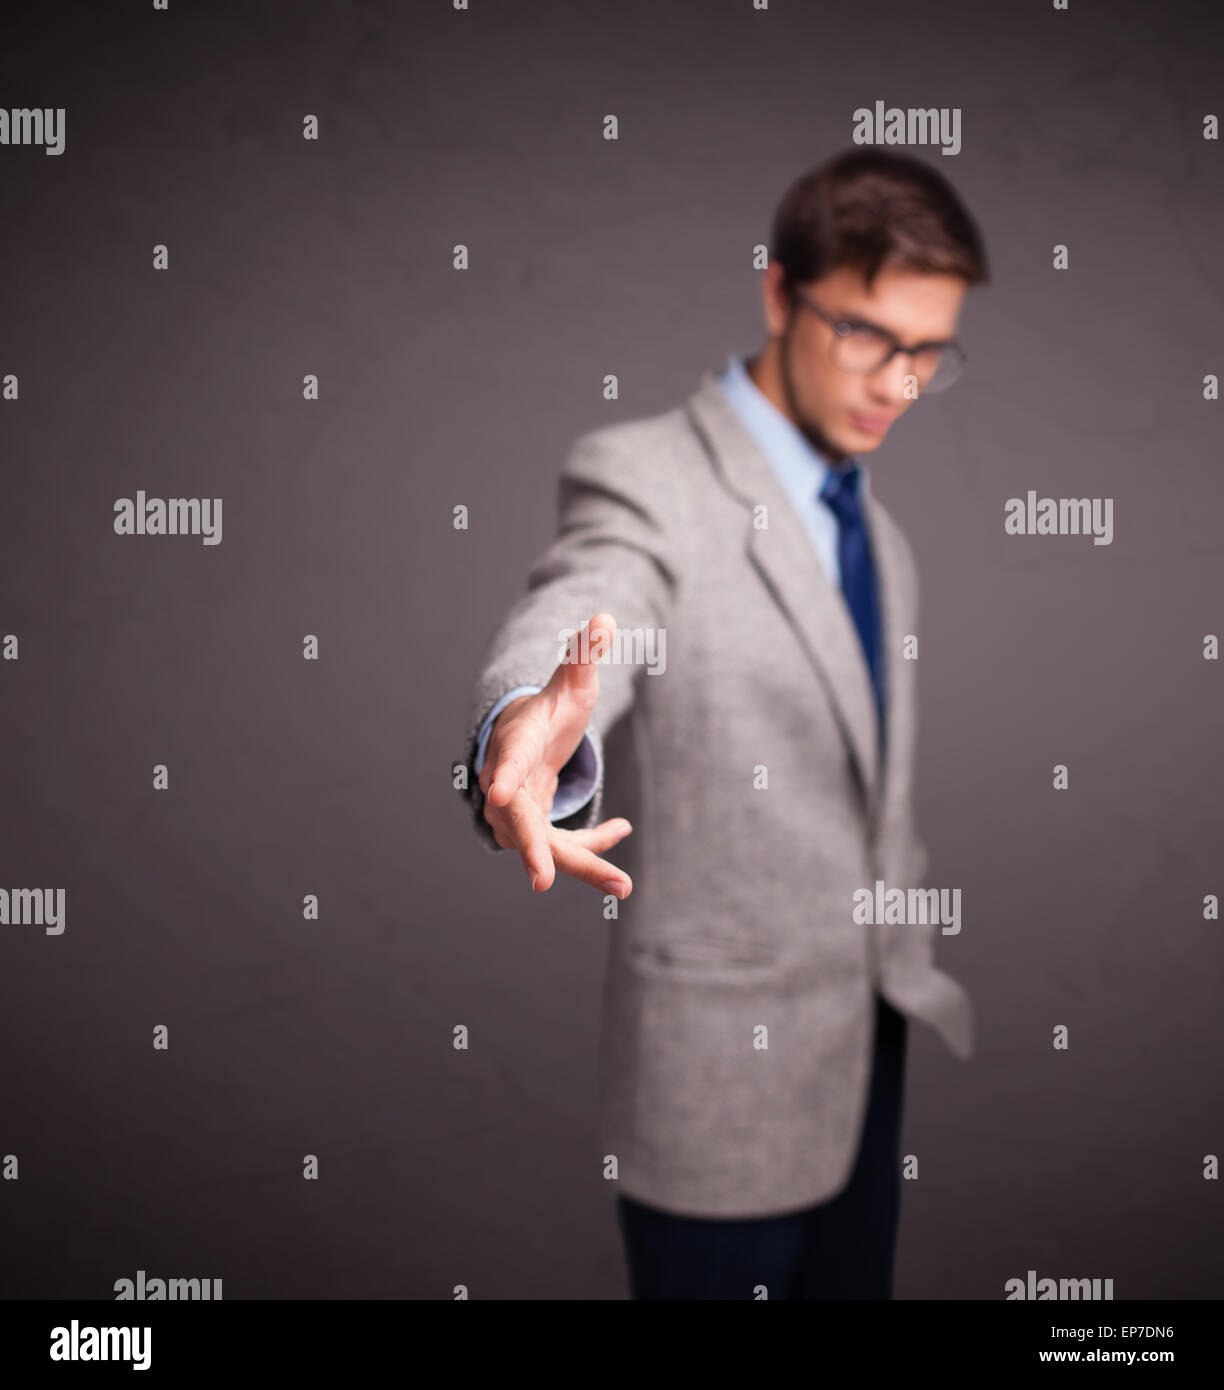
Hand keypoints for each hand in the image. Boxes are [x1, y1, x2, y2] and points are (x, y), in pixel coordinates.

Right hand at [478, 611, 632, 897]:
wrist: (529, 738)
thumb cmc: (549, 710)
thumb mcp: (571, 682)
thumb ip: (584, 654)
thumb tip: (604, 617)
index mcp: (516, 744)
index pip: (508, 760)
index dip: (503, 776)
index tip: (496, 795)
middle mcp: (509, 783)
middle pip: (518, 820)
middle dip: (531, 850)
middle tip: (540, 881)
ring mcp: (520, 812)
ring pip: (545, 847)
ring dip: (583, 866)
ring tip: (623, 885)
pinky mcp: (537, 830)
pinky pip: (564, 848)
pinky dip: (593, 847)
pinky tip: (622, 828)